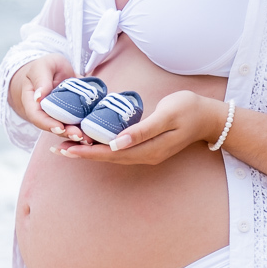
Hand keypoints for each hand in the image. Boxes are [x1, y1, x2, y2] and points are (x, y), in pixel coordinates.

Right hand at [8, 55, 93, 143]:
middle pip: (53, 126)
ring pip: (67, 128)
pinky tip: (96, 132)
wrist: (53, 70)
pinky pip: (79, 122)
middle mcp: (46, 113)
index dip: (47, 124)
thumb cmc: (44, 67)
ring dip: (78, 134)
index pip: (37, 116)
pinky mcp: (73, 113)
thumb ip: (41, 79)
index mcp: (33, 103)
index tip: (59, 127)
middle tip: (78, 135)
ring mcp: (59, 115)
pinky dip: (87, 127)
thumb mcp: (42, 67)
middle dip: (66, 132)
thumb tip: (39, 96)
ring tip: (88, 139)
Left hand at [53, 91, 227, 163]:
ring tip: (68, 147)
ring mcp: (147, 154)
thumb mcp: (167, 114)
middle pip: (107, 158)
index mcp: (148, 149)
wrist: (209, 117)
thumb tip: (115, 143)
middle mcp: (145, 156)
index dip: (86, 152)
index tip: (65, 148)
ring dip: (90, 152)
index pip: (110, 154)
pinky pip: (120, 151)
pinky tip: (93, 142)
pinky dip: (103, 148)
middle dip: (82, 154)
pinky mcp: (148, 148)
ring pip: (112, 156)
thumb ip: (142, 130)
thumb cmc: (188, 109)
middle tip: (57, 149)